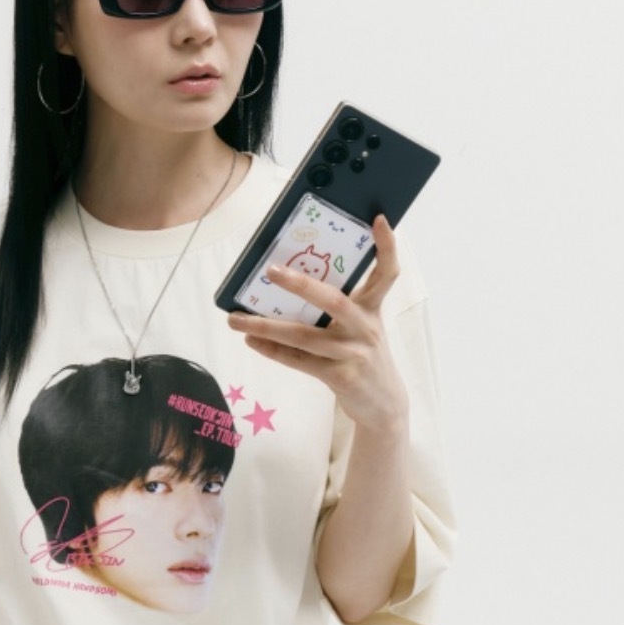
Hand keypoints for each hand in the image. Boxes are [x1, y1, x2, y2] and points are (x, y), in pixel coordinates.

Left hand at [227, 215, 407, 430]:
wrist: (384, 403)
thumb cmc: (363, 354)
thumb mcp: (362, 326)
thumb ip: (340, 305)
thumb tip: (291, 280)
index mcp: (372, 308)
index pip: (387, 273)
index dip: (386, 246)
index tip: (379, 220)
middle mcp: (366, 328)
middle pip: (335, 300)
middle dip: (301, 285)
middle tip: (271, 271)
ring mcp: (354, 353)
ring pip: (305, 336)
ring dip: (266, 327)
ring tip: (236, 319)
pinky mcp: (341, 377)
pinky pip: (300, 361)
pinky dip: (273, 351)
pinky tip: (251, 340)